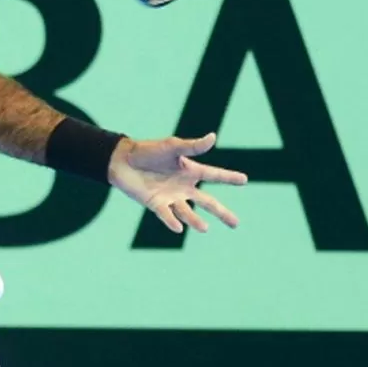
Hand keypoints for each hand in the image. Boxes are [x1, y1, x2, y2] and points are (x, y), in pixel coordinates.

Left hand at [108, 132, 246, 232]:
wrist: (122, 161)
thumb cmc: (148, 150)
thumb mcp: (172, 146)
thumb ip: (192, 146)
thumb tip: (213, 137)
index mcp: (190, 171)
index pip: (214, 175)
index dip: (229, 178)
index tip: (245, 180)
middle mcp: (183, 186)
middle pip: (207, 202)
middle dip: (221, 212)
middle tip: (236, 224)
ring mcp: (170, 197)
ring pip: (187, 212)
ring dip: (195, 220)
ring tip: (205, 229)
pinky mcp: (155, 204)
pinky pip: (166, 215)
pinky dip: (171, 221)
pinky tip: (179, 228)